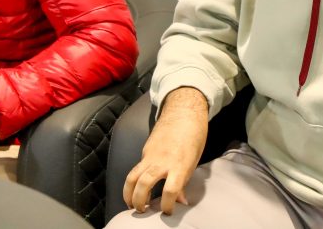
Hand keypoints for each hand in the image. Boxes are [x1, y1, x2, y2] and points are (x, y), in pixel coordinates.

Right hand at [123, 87, 208, 214]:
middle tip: (141, 210)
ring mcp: (151, 154)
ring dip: (128, 192)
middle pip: (144, 184)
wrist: (183, 111)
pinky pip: (137, 167)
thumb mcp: (194, 161)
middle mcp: (162, 161)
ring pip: (132, 176)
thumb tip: (181, 201)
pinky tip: (138, 186)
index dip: (167, 205)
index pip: (171, 190)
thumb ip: (184, 182)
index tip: (167, 211)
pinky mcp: (145, 150)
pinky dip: (135, 179)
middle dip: (139, 201)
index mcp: (180, 165)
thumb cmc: (194, 135)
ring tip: (130, 203)